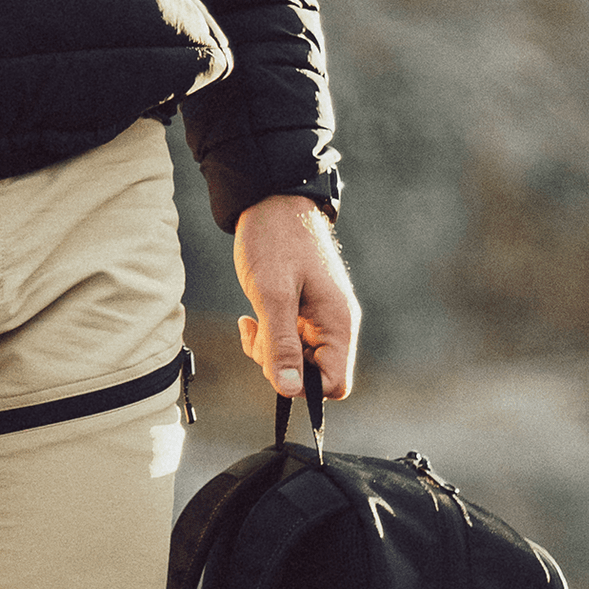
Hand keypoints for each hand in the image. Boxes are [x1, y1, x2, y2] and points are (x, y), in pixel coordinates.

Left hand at [233, 194, 359, 401]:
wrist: (270, 199)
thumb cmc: (275, 239)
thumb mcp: (272, 293)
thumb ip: (281, 342)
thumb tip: (289, 389)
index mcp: (338, 323)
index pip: (335, 383)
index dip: (304, 384)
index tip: (275, 362)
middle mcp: (334, 325)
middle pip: (313, 374)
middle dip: (280, 363)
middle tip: (258, 333)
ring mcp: (318, 318)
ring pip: (297, 359)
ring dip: (270, 350)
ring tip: (252, 321)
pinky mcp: (302, 310)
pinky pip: (288, 341)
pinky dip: (267, 337)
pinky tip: (250, 320)